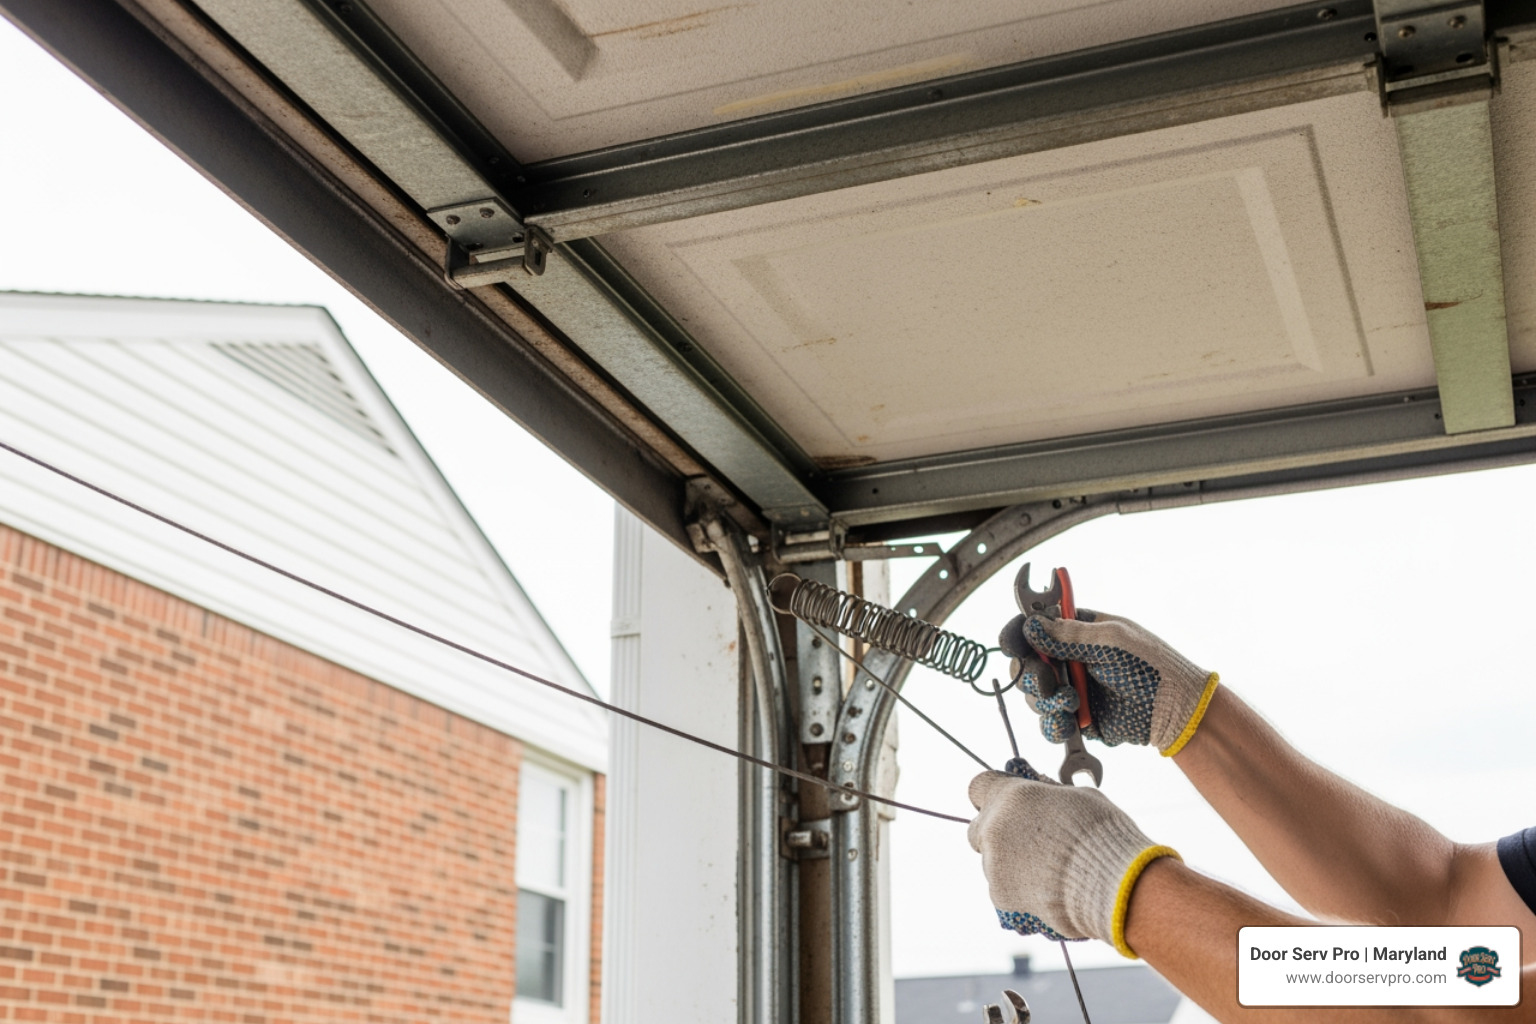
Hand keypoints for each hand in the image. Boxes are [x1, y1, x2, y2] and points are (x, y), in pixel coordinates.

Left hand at [968, 767, 1178, 956]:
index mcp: (1012, 797)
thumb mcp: (1079, 798)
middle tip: (1029, 842)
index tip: (1004, 804)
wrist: (1113, 886)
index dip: (992, 795)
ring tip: (1049, 872)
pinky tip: (1048, 889)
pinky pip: (1003, 888)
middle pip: (978, 829)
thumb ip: (1049, 794)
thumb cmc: (1103, 835)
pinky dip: (1019, 889)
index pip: (978, 787)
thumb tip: (1044, 791)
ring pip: (991, 862)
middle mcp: (994, 828)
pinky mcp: (1000, 894)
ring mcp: (993, 864)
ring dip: (1011, 864)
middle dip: (997, 834)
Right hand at [1022, 610, 1217, 755]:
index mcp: (1078, 631)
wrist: (1175, 711)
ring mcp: (1071, 689)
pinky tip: (1070, 722)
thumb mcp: (1112, 642)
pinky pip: (1049, 723)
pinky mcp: (1076, 719)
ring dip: (1045, 700)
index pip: (1035, 626)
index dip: (1019, 634)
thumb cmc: (1151, 666)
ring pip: (1033, 696)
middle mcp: (1069, 659)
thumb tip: (1032, 626)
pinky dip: (1053, 724)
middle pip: (1026, 664)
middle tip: (1049, 682)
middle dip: (1031, 674)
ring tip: (1072, 703)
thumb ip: (1069, 636)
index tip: (1012, 644)